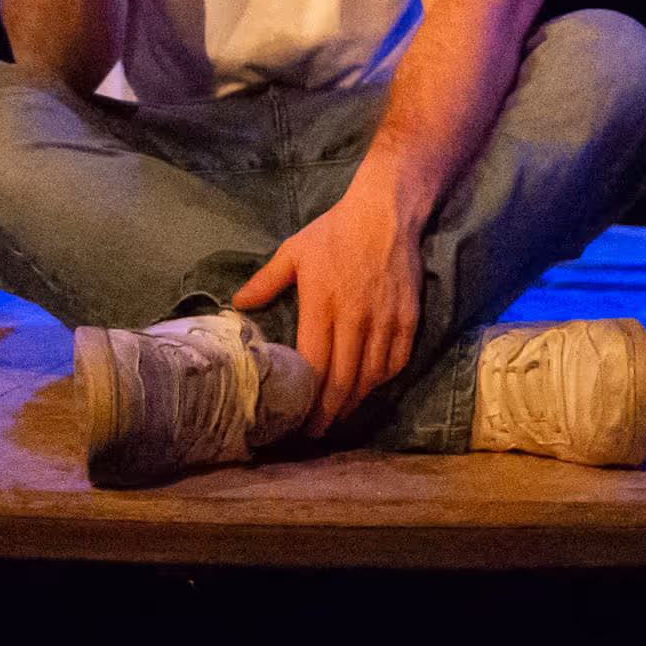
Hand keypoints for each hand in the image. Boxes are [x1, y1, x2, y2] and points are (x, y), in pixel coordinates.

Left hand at [233, 172, 425, 435]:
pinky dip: (382, 381)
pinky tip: (370, 387)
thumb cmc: (335, 231)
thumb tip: (237, 304)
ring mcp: (384, 321)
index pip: (314, 367)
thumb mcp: (293, 251)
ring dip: (355, 402)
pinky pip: (396, 362)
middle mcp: (354, 320)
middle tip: (317, 433)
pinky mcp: (408, 319)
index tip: (295, 421)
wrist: (386, 212)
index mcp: (321, 305)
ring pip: (370, 377)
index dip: (306, 401)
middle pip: (342, 382)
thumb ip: (265, 281)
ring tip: (340, 416)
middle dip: (329, 414)